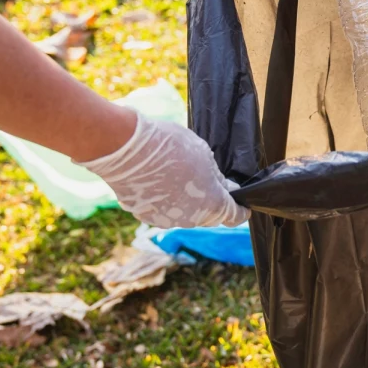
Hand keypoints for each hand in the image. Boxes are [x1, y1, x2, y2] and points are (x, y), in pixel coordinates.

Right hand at [78, 113, 248, 227]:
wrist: (125, 149)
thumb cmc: (169, 147)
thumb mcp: (204, 154)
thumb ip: (216, 177)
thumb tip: (223, 187)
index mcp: (212, 205)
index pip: (235, 217)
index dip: (241, 210)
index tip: (243, 204)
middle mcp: (190, 219)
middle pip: (209, 216)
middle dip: (213, 202)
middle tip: (208, 180)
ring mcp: (165, 220)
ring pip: (184, 214)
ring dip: (186, 201)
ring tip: (177, 175)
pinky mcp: (144, 215)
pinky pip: (161, 210)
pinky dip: (164, 200)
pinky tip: (157, 180)